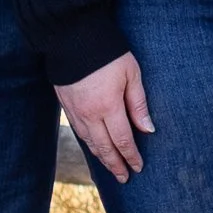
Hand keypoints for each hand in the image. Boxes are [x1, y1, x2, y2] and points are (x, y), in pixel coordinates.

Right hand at [56, 52, 153, 182]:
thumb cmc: (108, 52)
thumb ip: (138, 103)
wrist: (72, 35)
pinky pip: (78, 131)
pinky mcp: (65, 104)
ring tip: (111, 167)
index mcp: (108, 106)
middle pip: (104, 147)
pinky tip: (94, 147)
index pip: (123, 140)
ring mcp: (75, 110)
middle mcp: (89, 114)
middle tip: (125, 177)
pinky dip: (88, 143)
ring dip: (101, 157)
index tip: (139, 167)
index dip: (131, 156)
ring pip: (89, 142)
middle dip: (116, 164)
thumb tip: (148, 129)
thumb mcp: (131, 73)